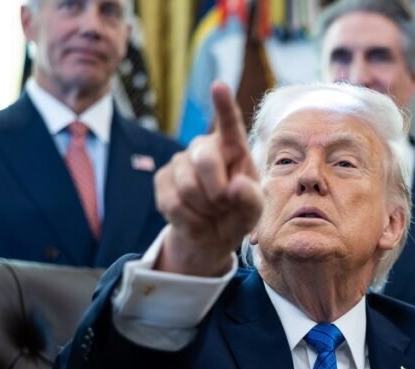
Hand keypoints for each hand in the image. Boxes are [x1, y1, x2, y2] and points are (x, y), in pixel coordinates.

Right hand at [154, 81, 263, 275]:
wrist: (210, 235)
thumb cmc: (237, 214)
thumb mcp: (253, 211)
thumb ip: (251, 199)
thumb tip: (235, 186)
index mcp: (234, 148)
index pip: (230, 124)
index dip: (223, 106)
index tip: (219, 86)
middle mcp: (205, 147)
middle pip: (205, 160)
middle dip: (218, 192)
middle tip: (224, 206)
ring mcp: (180, 161)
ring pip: (187, 187)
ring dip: (203, 210)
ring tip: (210, 211)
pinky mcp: (162, 179)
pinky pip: (173, 203)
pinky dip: (189, 219)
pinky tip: (194, 217)